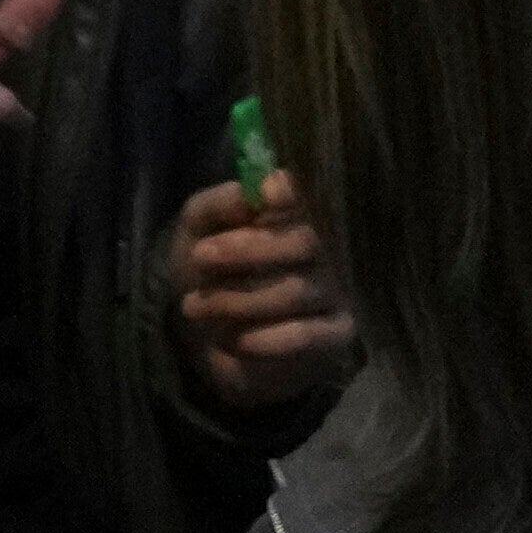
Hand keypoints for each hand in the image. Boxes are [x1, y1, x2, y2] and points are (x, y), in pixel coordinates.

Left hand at [166, 173, 351, 412]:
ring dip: (239, 300)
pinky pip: (307, 335)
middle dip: (247, 250)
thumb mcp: (199, 227)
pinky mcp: (336, 333)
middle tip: (199, 257)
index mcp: (300, 211)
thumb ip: (220, 205)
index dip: (293, 191)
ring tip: (193, 305)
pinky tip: (237, 341)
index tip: (265, 194)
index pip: (311, 194)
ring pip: (297, 292)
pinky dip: (268, 339)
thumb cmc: (209, 265)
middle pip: (305, 242)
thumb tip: (254, 192)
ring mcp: (338, 291)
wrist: (207, 331)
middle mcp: (330, 246)